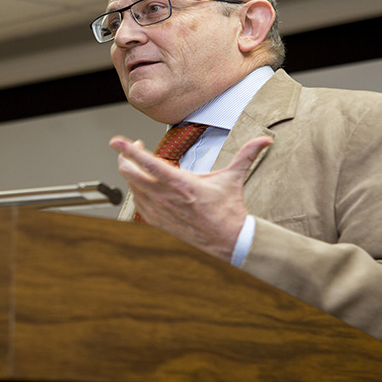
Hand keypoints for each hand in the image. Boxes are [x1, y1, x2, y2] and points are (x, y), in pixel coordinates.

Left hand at [109, 135, 272, 262]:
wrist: (227, 241)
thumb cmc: (227, 210)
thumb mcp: (234, 178)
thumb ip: (247, 154)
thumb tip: (265, 140)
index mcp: (181, 184)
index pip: (148, 163)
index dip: (129, 150)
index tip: (116, 140)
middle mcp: (166, 197)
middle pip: (131, 174)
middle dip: (125, 158)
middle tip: (132, 148)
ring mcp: (159, 210)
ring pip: (131, 187)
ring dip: (130, 173)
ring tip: (137, 164)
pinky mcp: (157, 221)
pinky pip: (137, 202)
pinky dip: (135, 190)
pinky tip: (142, 184)